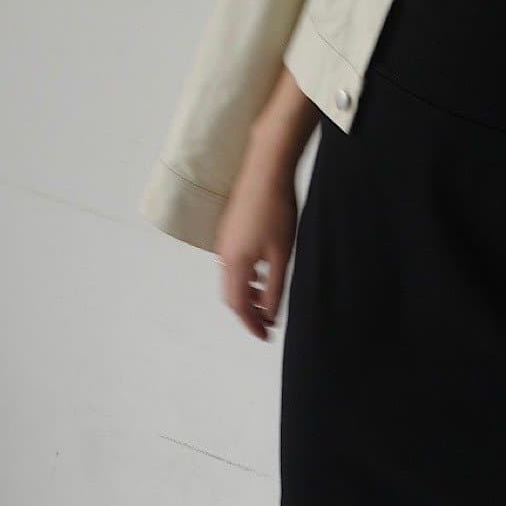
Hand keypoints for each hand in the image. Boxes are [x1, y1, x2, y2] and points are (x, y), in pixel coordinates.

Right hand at [214, 123, 301, 340]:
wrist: (265, 169)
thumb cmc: (277, 209)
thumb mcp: (281, 254)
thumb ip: (274, 286)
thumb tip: (268, 313)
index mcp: (235, 262)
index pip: (238, 305)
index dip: (251, 324)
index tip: (265, 336)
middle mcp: (224, 254)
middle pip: (230, 295)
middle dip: (248, 313)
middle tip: (267, 325)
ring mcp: (224, 241)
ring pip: (231, 279)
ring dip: (247, 295)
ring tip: (268, 302)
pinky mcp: (229, 230)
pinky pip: (233, 263)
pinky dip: (245, 277)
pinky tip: (263, 274)